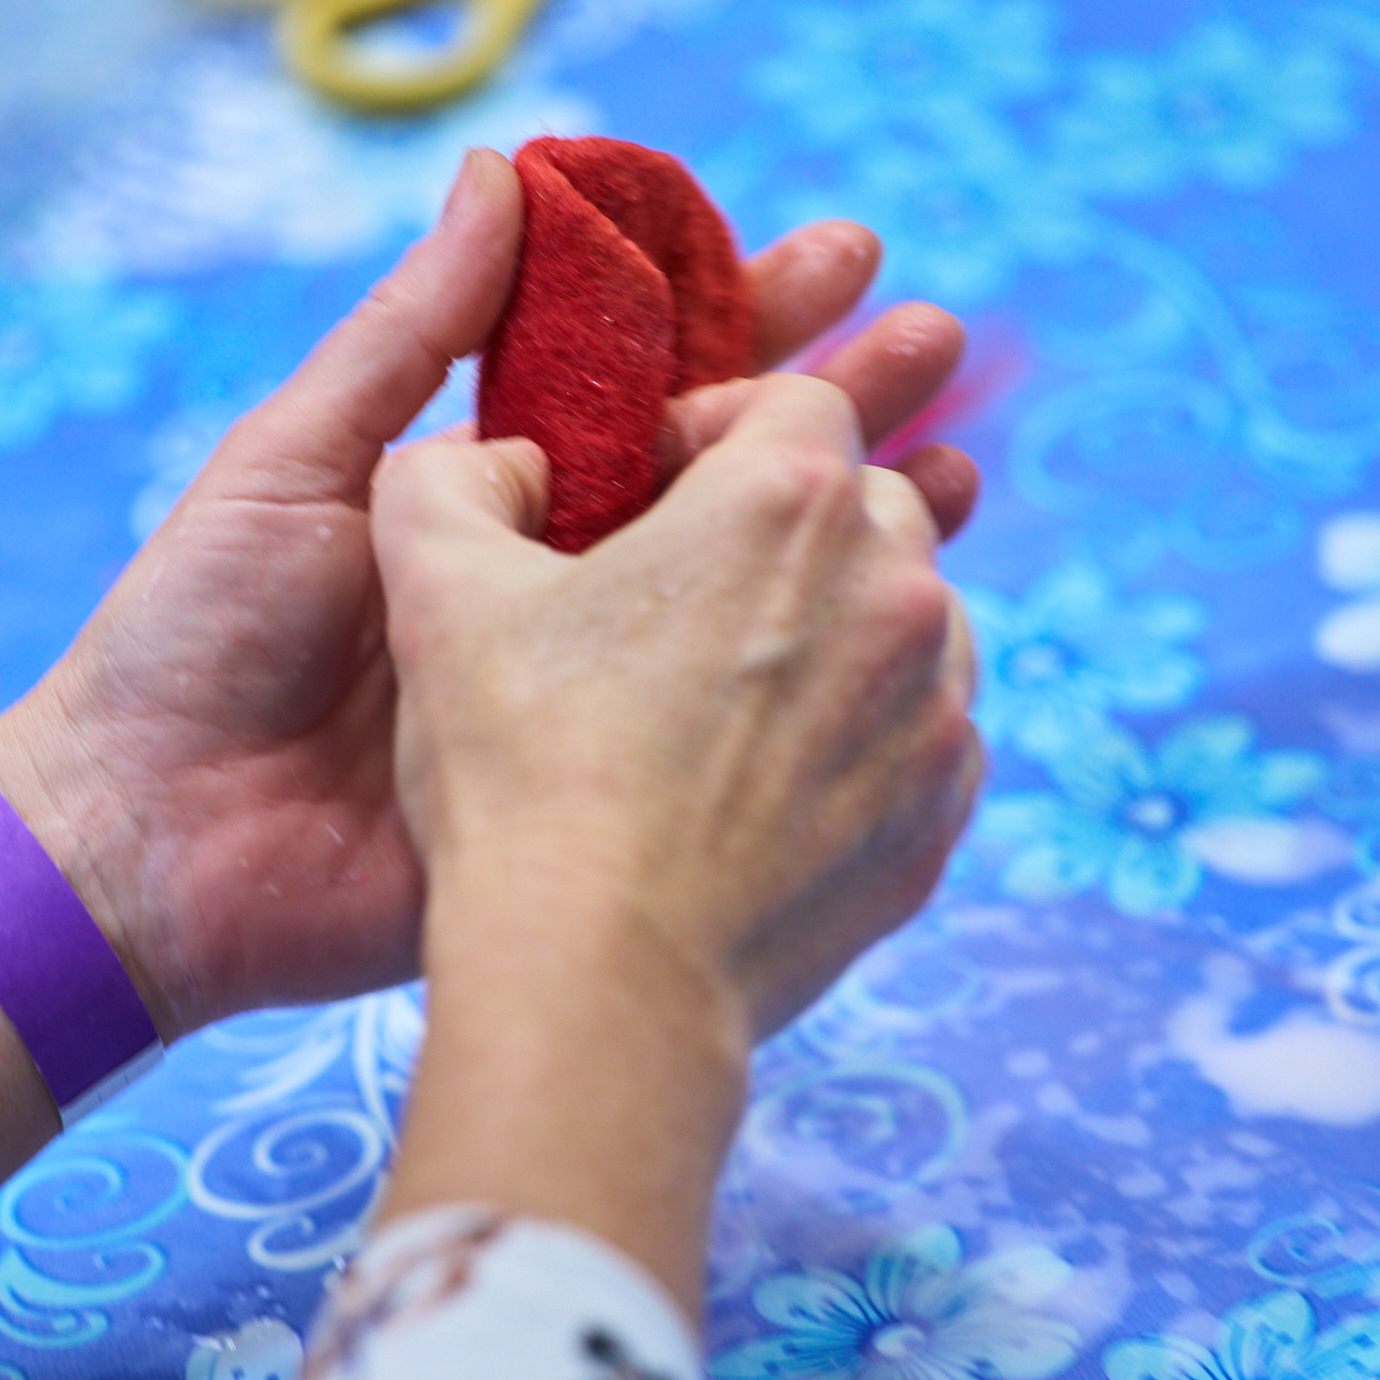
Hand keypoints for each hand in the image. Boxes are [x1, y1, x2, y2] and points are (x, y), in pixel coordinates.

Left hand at [0, 151, 976, 1039]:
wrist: (157, 839)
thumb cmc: (203, 631)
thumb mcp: (303, 456)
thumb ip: (411, 330)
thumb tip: (504, 173)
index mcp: (495, 486)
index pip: (651, 381)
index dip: (747, 318)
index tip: (847, 259)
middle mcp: (562, 577)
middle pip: (728, 479)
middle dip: (837, 409)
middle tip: (942, 345)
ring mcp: (591, 685)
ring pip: (747, 598)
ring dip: (852, 535)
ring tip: (959, 476)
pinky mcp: (595, 784)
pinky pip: (718, 726)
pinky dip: (811, 683)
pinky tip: (897, 638)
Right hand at [371, 371, 981, 1299]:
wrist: (602, 979)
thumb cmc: (521, 778)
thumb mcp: (437, 592)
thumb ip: (447, 480)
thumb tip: (488, 459)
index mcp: (789, 501)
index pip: (794, 400)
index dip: (716, 432)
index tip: (655, 492)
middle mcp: (898, 588)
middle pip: (867, 504)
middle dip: (788, 529)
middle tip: (689, 597)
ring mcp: (937, 709)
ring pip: (908, 619)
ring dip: (838, 628)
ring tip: (730, 693)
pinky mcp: (942, 813)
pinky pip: (919, 733)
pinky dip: (862, 735)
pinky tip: (767, 782)